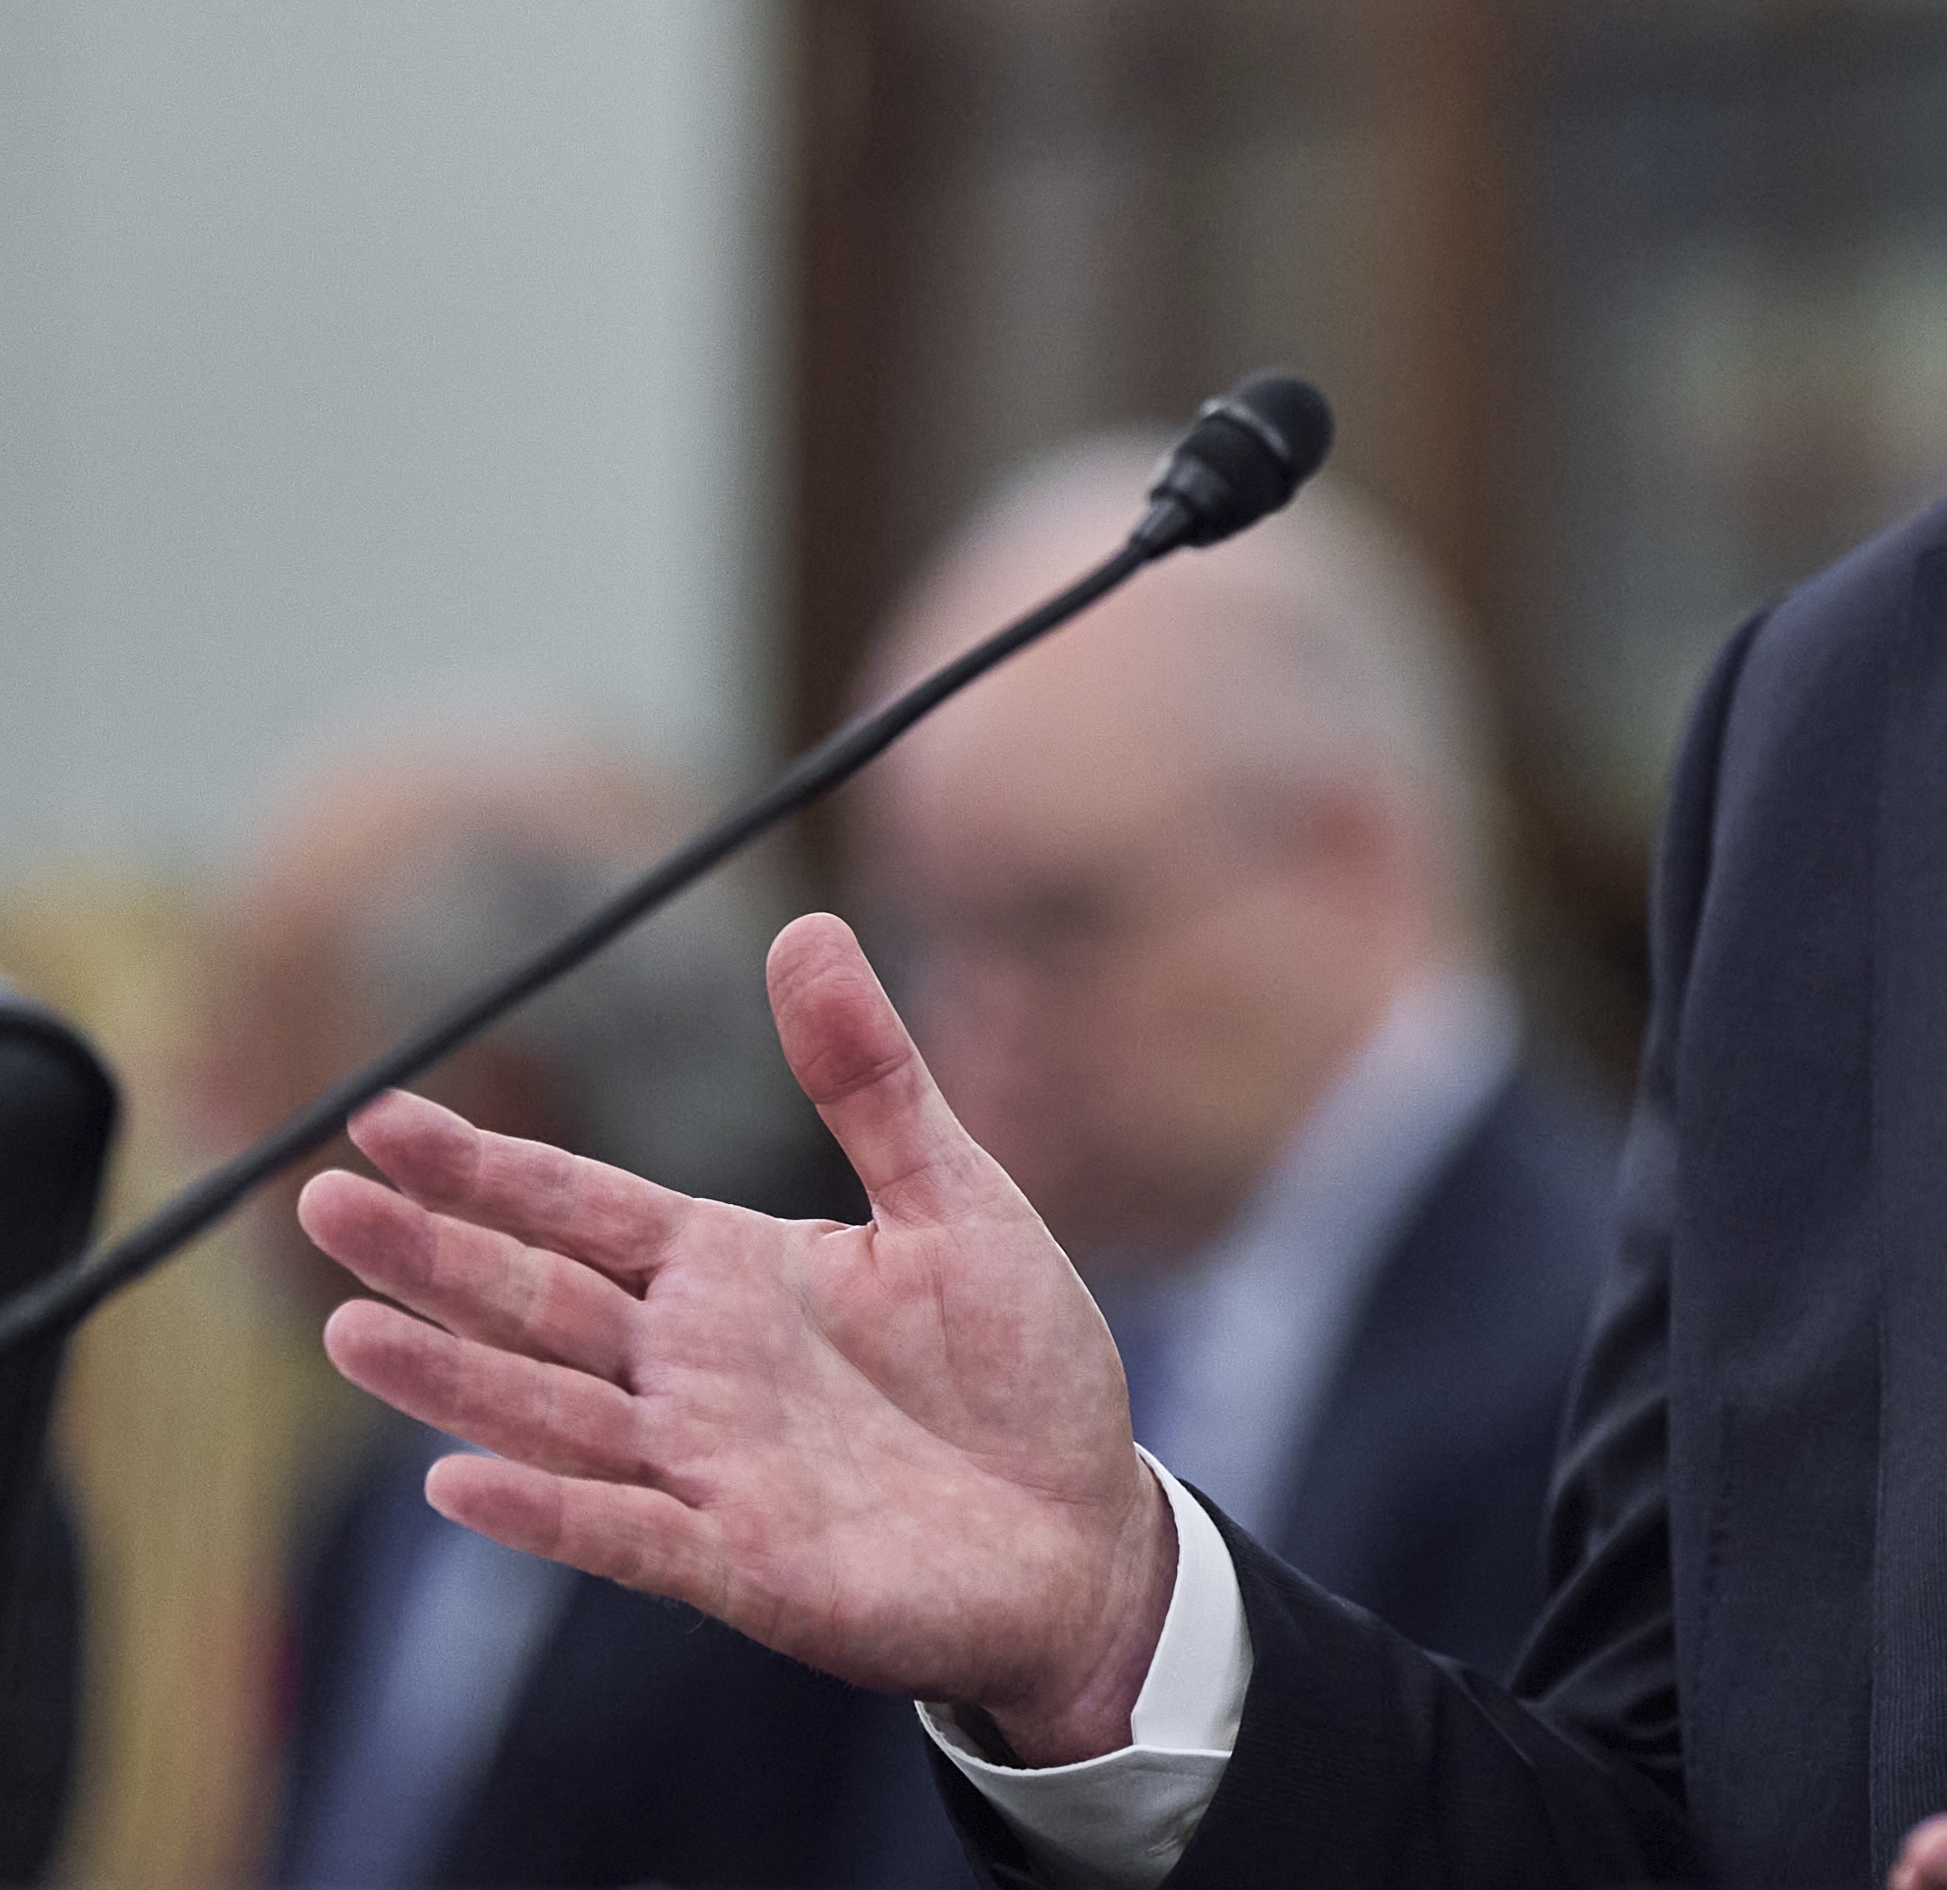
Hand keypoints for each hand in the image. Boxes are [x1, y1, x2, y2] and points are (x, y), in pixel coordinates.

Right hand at [301, 911, 1173, 1762]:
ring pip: (550, 1415)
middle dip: (428, 1255)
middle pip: (532, 1303)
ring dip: (450, 1379)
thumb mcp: (956, 1196)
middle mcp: (691, 1368)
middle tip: (318, 1203)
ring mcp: (705, 1468)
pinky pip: (625, 1533)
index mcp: (730, 1273)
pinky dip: (547, 1510)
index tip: (379, 1115)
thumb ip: (871, 1079)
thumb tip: (812, 927)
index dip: (484, 1168)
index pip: (577, 1209)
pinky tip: (457, 1481)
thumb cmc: (1016, 1365)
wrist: (1083, 1528)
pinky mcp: (743, 1563)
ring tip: (348, 1329)